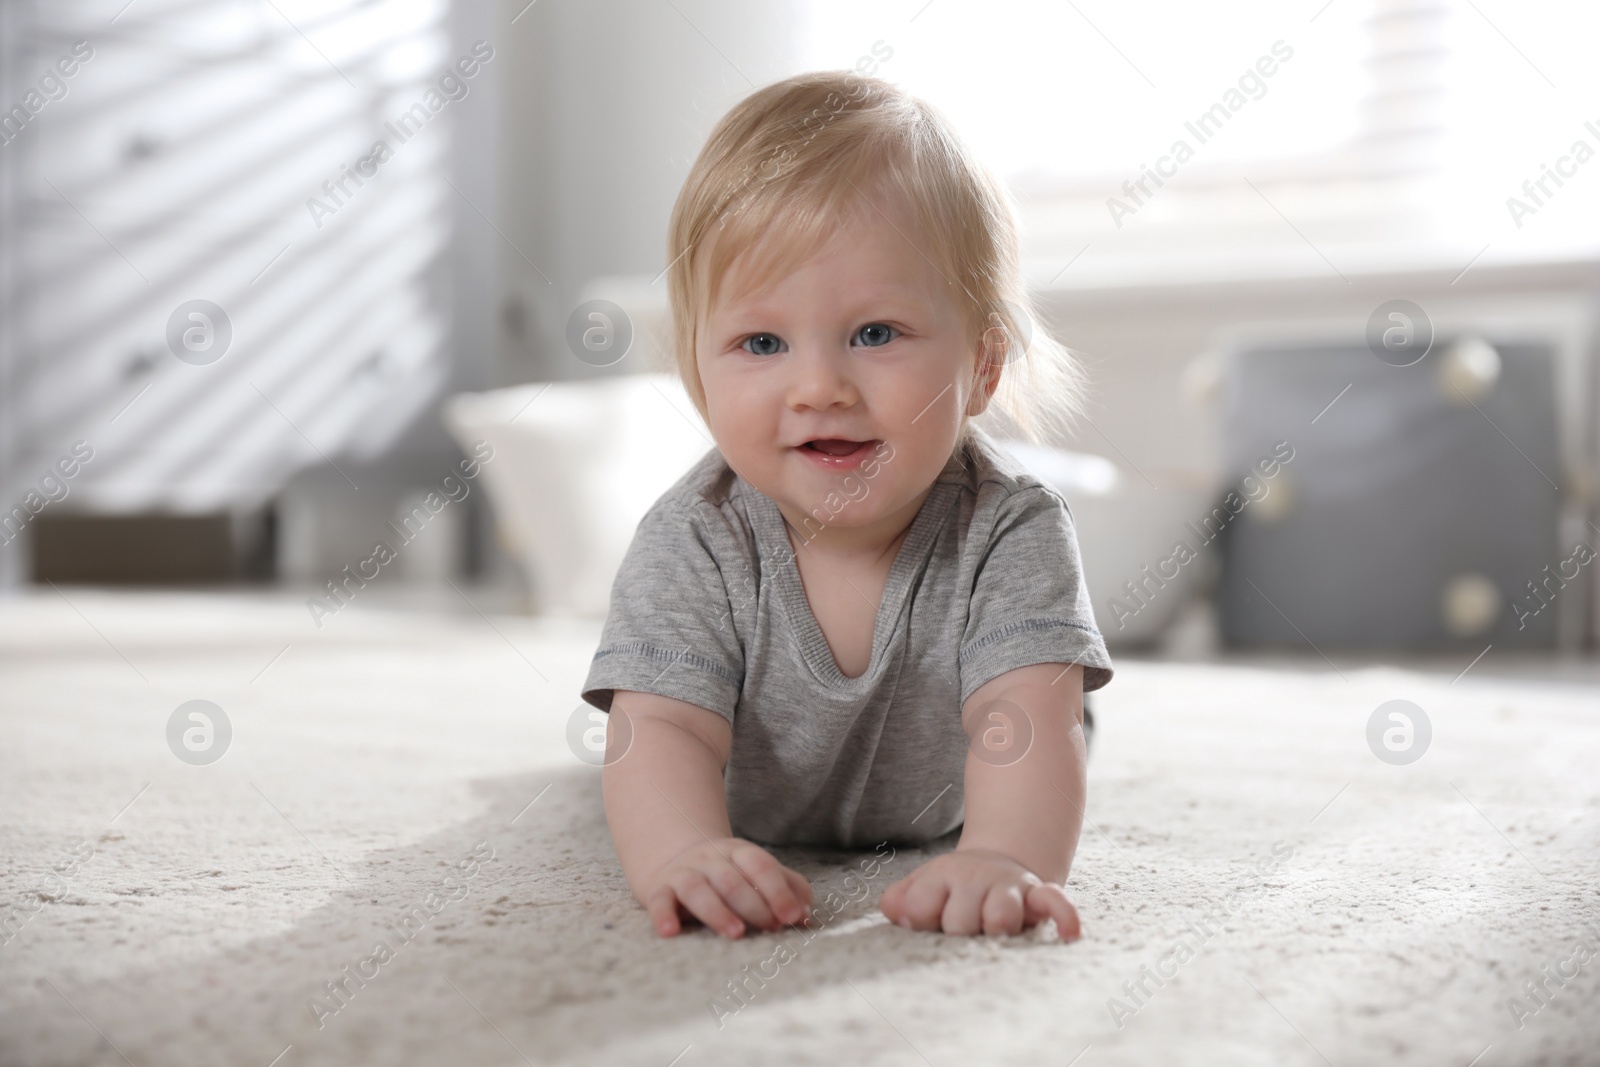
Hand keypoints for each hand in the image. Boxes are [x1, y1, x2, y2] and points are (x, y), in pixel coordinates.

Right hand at [644, 837, 813, 939]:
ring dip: (717, 911)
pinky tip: (670, 932)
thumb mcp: (757, 872)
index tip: (793, 916)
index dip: (779, 890)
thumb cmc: (727, 874)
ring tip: (735, 933)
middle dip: (754, 904)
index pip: (761, 866)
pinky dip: (663, 916)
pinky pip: (660, 901)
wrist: (674, 857)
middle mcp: (710, 859)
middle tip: (771, 927)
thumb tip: (806, 915)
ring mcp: (684, 873)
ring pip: (698, 889)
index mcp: (739, 853)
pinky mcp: (660, 890)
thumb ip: (787, 887)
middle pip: (732, 879)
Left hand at [878, 848, 1079, 938]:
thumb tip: (897, 913)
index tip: (927, 920)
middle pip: (959, 923)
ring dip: (995, 931)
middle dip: (958, 933)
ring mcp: (1009, 887)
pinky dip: (1064, 917)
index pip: (920, 908)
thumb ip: (899, 900)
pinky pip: (1056, 902)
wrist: (996, 862)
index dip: (920, 921)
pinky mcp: (1039, 894)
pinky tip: (1068, 935)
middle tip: (962, 929)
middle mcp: (976, 879)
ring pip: (1001, 916)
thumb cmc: (952, 888)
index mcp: (943, 876)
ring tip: (992, 934)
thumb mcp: (921, 886)